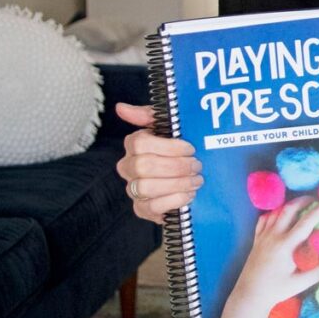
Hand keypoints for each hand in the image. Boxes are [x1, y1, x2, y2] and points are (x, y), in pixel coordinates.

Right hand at [115, 103, 202, 223]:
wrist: (193, 178)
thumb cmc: (181, 150)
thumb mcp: (170, 128)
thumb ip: (150, 115)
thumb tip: (121, 108)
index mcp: (134, 145)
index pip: (139, 144)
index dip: (168, 147)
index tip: (190, 148)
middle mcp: (128, 167)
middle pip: (143, 166)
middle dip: (176, 167)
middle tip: (197, 166)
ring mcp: (133, 189)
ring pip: (146, 187)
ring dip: (177, 184)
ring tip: (196, 181)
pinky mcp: (142, 209)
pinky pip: (151, 207)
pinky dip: (174, 200)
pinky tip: (189, 195)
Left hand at [208, 197, 318, 317]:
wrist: (250, 295)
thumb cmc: (276, 290)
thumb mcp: (300, 283)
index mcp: (286, 245)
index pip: (306, 222)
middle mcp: (274, 236)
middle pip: (289, 209)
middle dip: (303, 201)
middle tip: (315, 200)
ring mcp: (263, 236)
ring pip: (276, 212)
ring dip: (289, 205)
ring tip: (300, 205)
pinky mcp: (256, 239)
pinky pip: (264, 219)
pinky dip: (274, 213)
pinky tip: (280, 215)